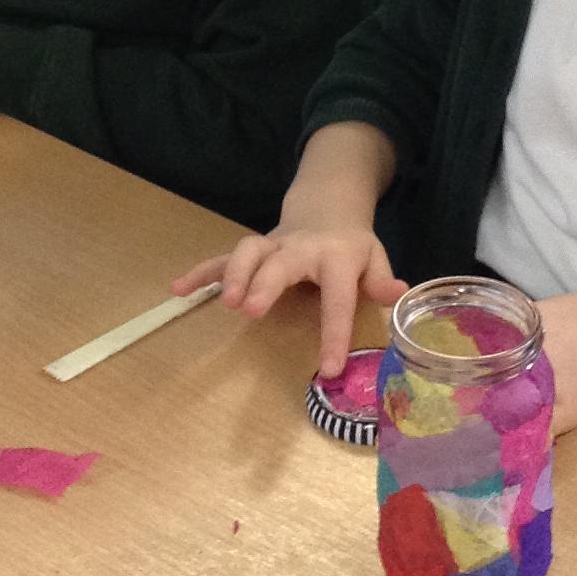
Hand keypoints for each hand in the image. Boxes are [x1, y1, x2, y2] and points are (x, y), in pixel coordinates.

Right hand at [175, 219, 403, 380]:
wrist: (327, 207)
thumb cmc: (351, 247)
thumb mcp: (375, 258)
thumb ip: (382, 279)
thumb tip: (398, 294)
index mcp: (337, 257)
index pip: (337, 297)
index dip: (334, 332)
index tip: (328, 368)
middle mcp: (300, 248)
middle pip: (280, 262)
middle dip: (264, 282)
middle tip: (252, 309)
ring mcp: (272, 246)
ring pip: (248, 251)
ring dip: (234, 273)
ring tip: (224, 302)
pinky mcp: (252, 251)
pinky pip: (222, 259)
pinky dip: (200, 272)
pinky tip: (178, 290)